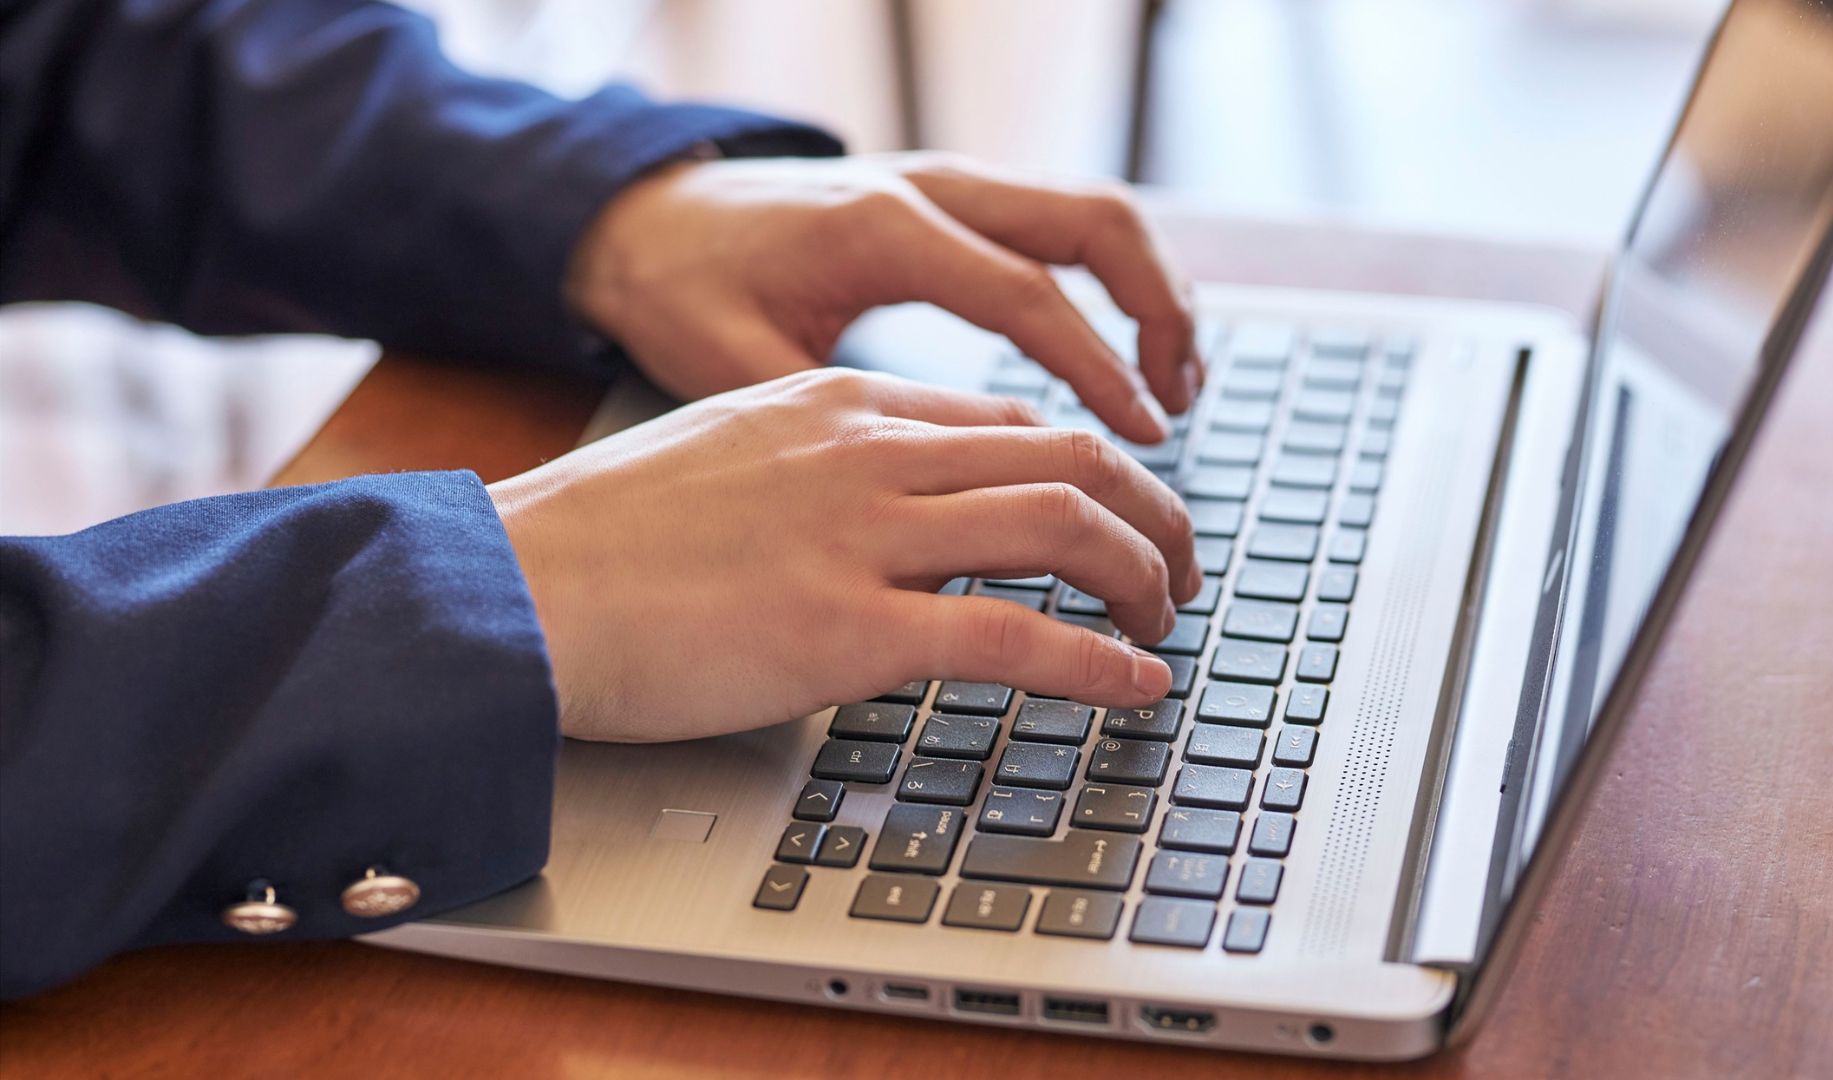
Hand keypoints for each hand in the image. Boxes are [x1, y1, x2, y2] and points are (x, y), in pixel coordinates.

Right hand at [488, 369, 1200, 741]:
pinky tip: (1139, 683)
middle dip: (1151, 512)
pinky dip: (1098, 660)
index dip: (1087, 470)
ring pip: (1065, 525)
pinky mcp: (848, 630)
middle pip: (1068, 455)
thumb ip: (820, 464)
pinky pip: (1015, 637)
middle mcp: (869, 451)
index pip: (1010, 420)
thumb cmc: (604, 535)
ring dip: (1143, 575)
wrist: (518, 583)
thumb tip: (891, 508)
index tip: (1112, 517)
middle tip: (1178, 568)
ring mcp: (864, 536)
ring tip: (1168, 621)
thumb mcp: (727, 452)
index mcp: (840, 403)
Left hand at [564, 152, 1201, 445]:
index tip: (1146, 438)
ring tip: (1178, 386)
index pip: (1029, 294)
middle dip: (1161, 312)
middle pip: (1096, 222)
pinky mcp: (953, 200)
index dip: (1099, 370)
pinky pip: (1061, 226)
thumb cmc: (681, 289)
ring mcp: (949, 184)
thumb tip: (919, 512)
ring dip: (1151, 293)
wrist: (644, 216)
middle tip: (1180, 406)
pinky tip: (1123, 355)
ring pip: (1094, 213)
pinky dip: (1112, 284)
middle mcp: (932, 187)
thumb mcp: (730, 364)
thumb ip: (829, 427)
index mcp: (884, 229)